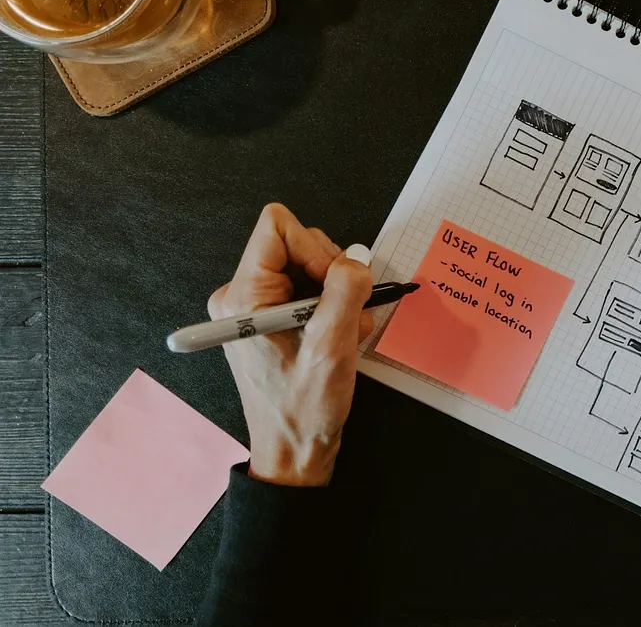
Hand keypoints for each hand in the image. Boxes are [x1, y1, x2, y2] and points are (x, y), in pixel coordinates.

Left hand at [207, 203, 373, 486]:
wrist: (293, 453)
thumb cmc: (303, 411)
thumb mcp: (331, 350)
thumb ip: (346, 294)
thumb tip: (359, 256)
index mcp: (243, 297)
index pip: (277, 227)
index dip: (316, 248)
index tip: (335, 284)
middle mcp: (242, 295)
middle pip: (298, 243)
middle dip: (333, 275)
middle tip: (345, 317)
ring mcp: (255, 306)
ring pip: (310, 266)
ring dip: (339, 297)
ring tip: (344, 336)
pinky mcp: (270, 317)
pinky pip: (311, 289)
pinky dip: (334, 309)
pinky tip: (339, 340)